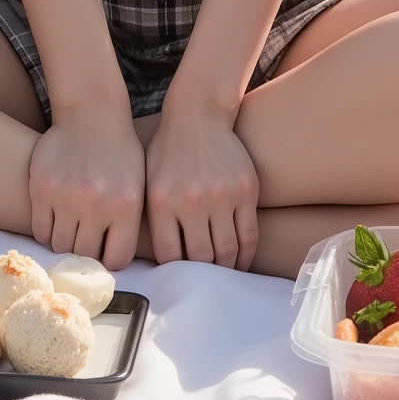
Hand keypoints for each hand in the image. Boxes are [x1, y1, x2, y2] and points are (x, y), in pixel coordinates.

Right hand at [28, 107, 145, 268]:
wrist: (92, 112)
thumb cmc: (119, 153)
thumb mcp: (137, 186)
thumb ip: (129, 225)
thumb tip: (114, 264)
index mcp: (126, 205)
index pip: (117, 260)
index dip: (110, 259)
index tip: (106, 252)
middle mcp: (96, 204)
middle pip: (85, 255)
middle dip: (86, 252)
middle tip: (86, 240)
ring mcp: (66, 196)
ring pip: (60, 246)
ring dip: (65, 242)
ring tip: (71, 228)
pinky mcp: (41, 188)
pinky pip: (40, 230)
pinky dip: (47, 230)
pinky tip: (55, 218)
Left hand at [144, 104, 260, 267]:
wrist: (198, 113)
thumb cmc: (169, 152)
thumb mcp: (150, 183)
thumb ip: (154, 221)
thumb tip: (158, 265)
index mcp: (163, 201)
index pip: (169, 255)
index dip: (174, 273)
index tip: (178, 279)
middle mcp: (192, 201)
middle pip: (200, 258)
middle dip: (201, 277)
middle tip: (203, 286)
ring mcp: (221, 196)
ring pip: (226, 252)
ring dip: (225, 271)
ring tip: (223, 278)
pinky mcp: (245, 190)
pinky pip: (249, 235)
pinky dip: (246, 255)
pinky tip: (240, 262)